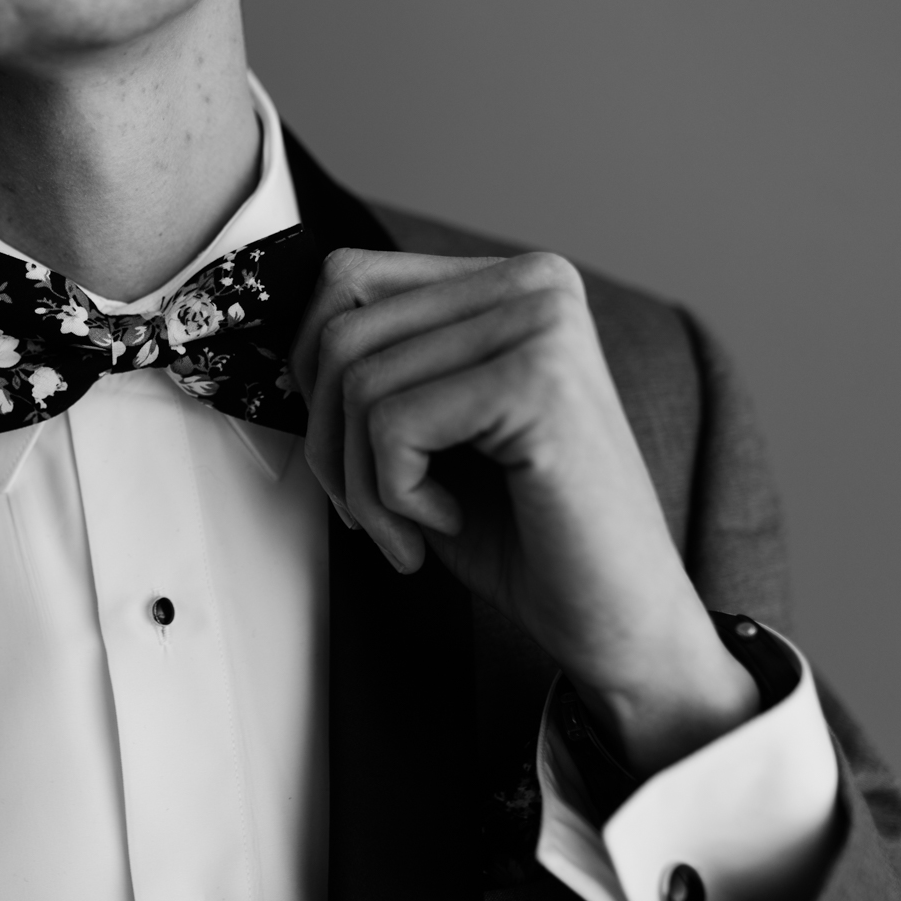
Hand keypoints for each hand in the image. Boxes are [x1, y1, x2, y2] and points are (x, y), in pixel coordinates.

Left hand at [294, 249, 756, 775]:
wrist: (613, 621)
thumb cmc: (523, 533)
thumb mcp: (429, 429)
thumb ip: (374, 365)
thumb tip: (287, 344)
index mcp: (510, 281)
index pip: (346, 279)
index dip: (313, 374)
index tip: (347, 452)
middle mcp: (535, 284)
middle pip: (341, 330)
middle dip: (328, 438)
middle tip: (374, 509)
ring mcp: (544, 324)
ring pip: (357, 381)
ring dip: (361, 481)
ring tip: (416, 523)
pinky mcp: (540, 381)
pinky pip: (391, 426)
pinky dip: (394, 496)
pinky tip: (450, 520)